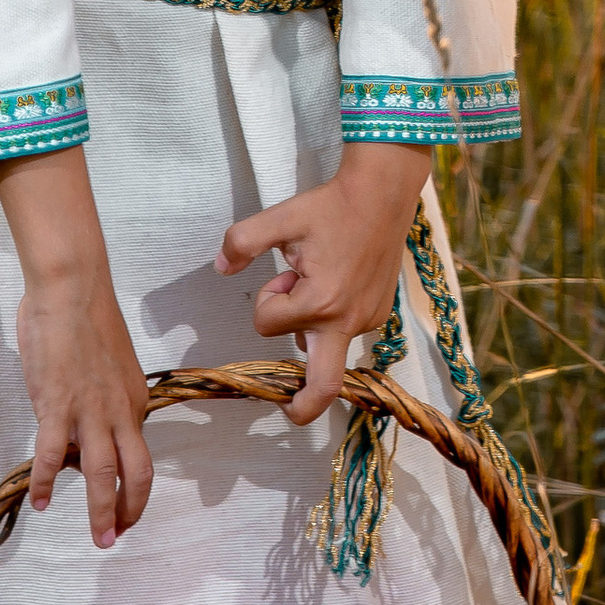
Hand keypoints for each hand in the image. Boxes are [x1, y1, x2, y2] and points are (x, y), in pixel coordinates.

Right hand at [0, 151, 153, 547]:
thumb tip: (84, 425)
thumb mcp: (108, 364)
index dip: (134, 483)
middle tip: (117, 537)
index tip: (126, 503)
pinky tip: (43, 503)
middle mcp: (121, 409)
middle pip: (136, 472)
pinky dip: (49, 483)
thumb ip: (101, 398)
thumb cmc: (85, 317)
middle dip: (130, 510)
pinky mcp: (58, 405)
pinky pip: (54, 455)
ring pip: (104, 473)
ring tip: (99, 539)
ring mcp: (91, 410)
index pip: (139, 451)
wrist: (73, 287)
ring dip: (103, 511)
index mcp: (135, 398)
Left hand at [218, 142, 432, 425]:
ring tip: (320, 276)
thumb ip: (242, 242)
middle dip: (303, 408)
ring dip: (310, 325)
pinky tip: (339, 277)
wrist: (384, 193)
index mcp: (320, 302)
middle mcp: (347, 320)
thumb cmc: (332, 206)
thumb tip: (220, 268)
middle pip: (324, 386)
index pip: (268, 324)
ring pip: (324, 344)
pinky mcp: (380, 314)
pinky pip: (345, 329)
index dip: (266, 299)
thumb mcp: (281, 217)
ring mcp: (368, 320)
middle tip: (287, 411)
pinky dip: (331, 315)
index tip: (281, 274)